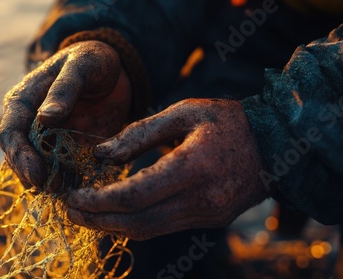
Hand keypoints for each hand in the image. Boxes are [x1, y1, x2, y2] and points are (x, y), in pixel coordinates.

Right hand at [0, 41, 130, 187]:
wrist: (113, 72)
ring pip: (36, 167)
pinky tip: (78, 188)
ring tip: (67, 191)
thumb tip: (44, 118)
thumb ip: (64, 90)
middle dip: (32, 175)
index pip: (11, 133)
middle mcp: (29, 123)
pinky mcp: (65, 149)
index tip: (37, 174)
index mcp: (23, 100)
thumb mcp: (81, 67)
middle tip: (55, 188)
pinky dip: (66, 181)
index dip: (20, 156)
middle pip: (18, 156)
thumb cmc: (92, 62)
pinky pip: (60, 170)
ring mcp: (46, 139)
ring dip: (48, 182)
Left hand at [67, 99, 270, 239]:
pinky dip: (134, 224)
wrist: (274, 146)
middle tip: (69, 211)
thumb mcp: (185, 112)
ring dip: (112, 226)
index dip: (99, 201)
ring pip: (148, 231)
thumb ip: (141, 132)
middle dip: (98, 220)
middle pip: (137, 222)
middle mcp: (201, 200)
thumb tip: (102, 154)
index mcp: (194, 167)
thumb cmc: (227, 122)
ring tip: (84, 215)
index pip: (135, 195)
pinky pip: (163, 228)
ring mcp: (207, 216)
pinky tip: (115, 214)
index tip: (73, 196)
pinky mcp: (209, 221)